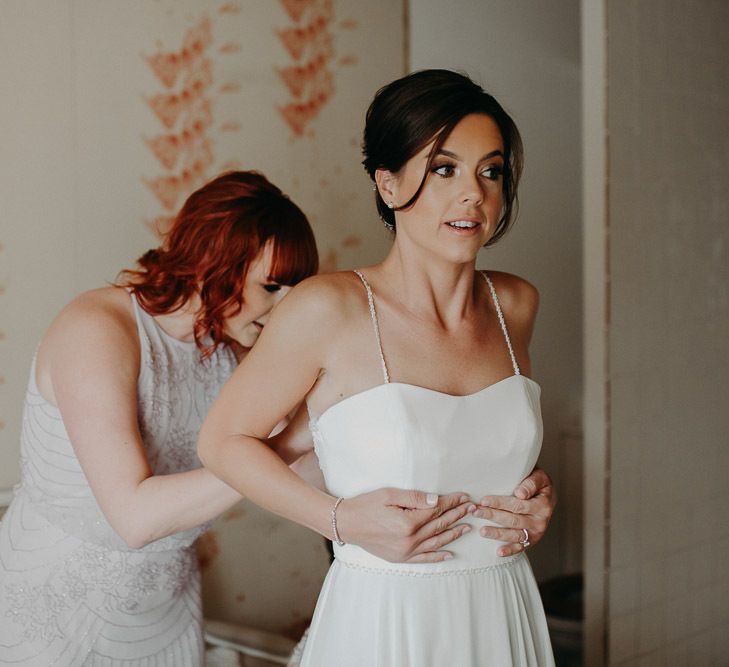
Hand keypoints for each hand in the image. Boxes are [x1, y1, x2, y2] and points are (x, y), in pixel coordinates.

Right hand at [335, 488, 474, 562]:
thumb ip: (414, 498)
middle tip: (471, 508)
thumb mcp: (389, 495)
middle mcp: (409, 540)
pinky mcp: (400, 558)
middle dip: (457, 515)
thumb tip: (436, 500)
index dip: (451, 502)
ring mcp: (405, 552)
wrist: (346, 523)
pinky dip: (438, 556)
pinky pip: (424, 559)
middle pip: (438, 525)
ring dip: (453, 534)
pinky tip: (450, 553)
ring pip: (436, 543)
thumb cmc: (366, 505)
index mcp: (407, 523)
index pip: (436, 510)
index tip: (463, 496)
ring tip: (467, 527)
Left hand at [473, 467, 555, 556]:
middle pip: (513, 520)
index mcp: (542, 504)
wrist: (547, 495)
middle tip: (476, 512)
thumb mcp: (540, 477)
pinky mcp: (532, 540)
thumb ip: (531, 483)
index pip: (517, 505)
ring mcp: (536, 532)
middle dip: (492, 515)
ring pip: (514, 534)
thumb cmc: (539, 484)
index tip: (484, 500)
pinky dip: (510, 550)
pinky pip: (520, 547)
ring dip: (497, 533)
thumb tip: (520, 493)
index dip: (499, 503)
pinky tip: (498, 552)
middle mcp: (541, 521)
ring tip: (482, 531)